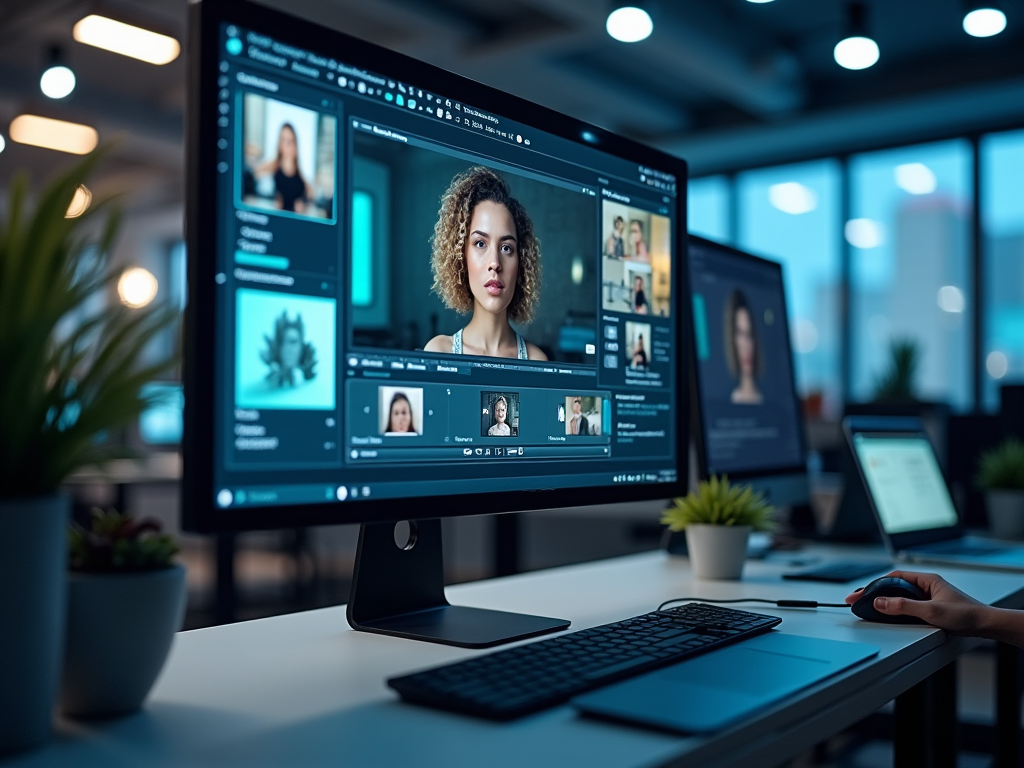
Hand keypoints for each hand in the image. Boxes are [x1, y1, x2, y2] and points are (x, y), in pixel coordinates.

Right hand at [845, 571, 986, 634]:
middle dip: (875, 592)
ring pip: (900, 596)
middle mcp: (926, 586)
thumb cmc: (966, 615)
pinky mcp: (931, 607)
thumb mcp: (931, 611)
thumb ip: (904, 606)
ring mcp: (928, 596)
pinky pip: (908, 605)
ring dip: (885, 601)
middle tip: (858, 600)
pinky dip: (895, 608)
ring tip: (869, 606)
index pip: (893, 578)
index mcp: (926, 580)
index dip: (874, 585)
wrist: (986, 625)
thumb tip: (880, 602)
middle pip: (894, 586)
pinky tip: (889, 614)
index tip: (860, 594)